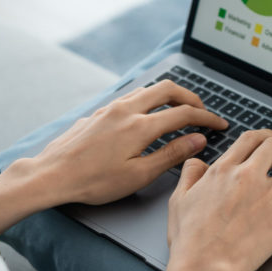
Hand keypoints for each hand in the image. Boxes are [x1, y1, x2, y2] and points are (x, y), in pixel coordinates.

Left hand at [0, 80, 227, 234]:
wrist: (52, 174)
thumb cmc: (93, 181)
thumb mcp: (138, 175)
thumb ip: (170, 155)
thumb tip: (197, 140)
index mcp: (140, 126)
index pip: (184, 113)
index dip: (207, 118)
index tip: (219, 124)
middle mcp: (126, 110)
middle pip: (168, 89)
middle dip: (190, 96)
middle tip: (203, 110)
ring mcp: (110, 108)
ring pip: (147, 89)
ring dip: (168, 95)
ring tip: (179, 109)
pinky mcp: (99, 112)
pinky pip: (131, 96)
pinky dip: (148, 99)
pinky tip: (148, 114)